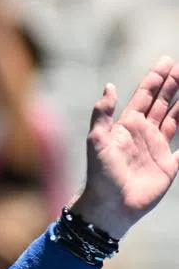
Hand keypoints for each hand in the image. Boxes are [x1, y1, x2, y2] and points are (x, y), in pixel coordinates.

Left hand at [73, 57, 178, 239]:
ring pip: (176, 118)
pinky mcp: (168, 166)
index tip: (167, 61)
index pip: (144, 96)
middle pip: (162, 103)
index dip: (155, 79)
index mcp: (127, 127)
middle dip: (173, 84)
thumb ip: (102, 115)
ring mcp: (156, 149)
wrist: (109, 208)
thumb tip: (109, 86)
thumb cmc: (100, 176)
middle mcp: (143, 135)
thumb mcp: (97, 142)